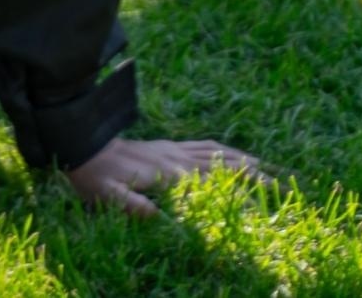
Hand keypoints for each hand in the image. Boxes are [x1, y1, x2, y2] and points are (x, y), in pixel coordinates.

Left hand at [64, 137, 262, 217]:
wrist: (83, 144)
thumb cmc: (95, 177)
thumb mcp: (108, 196)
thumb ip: (132, 205)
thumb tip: (158, 217)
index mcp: (167, 173)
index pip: (210, 182)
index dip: (236, 190)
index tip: (261, 199)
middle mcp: (175, 158)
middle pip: (221, 165)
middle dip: (251, 175)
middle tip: (278, 186)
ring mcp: (173, 149)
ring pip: (216, 152)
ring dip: (242, 159)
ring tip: (266, 168)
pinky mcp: (168, 145)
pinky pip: (202, 144)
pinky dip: (223, 149)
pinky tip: (232, 152)